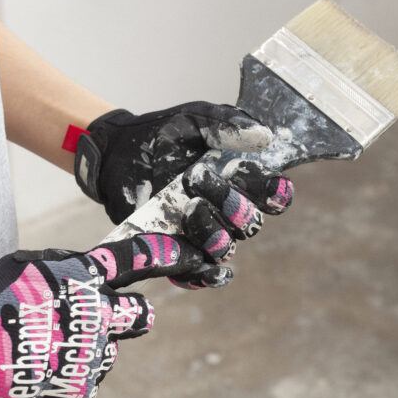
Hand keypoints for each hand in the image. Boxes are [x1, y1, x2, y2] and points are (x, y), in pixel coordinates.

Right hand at [0, 233, 203, 397]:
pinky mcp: (83, 388)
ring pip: (109, 352)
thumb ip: (65, 265)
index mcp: (85, 277)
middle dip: (133, 316)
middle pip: (142, 314)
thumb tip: (86, 269)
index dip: (173, 256)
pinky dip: (70, 380)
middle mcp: (100, 313)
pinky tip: (45, 372)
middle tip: (105, 321)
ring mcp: (94, 354)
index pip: (140, 258)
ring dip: (89, 350)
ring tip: (49, 351)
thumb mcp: (27, 265)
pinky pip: (88, 383)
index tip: (198, 257)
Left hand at [75, 103, 293, 287]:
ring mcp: (204, 236)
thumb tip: (264, 137)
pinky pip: (199, 275)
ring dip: (212, 230)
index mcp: (241, 182)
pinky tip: (209, 270)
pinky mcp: (179, 253)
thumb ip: (227, 125)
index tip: (271, 186)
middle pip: (250, 224)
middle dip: (232, 203)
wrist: (120, 153)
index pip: (273, 196)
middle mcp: (228, 213)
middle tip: (198, 178)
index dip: (276, 194)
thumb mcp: (195, 120)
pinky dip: (206, 276)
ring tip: (188, 207)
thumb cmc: (164, 136)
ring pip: (225, 248)